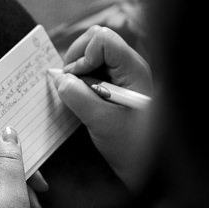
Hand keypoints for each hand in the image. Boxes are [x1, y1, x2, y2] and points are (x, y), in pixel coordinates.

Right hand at [51, 25, 153, 188]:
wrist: (150, 169)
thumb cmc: (133, 147)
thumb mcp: (101, 122)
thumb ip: (78, 97)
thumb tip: (58, 78)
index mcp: (133, 69)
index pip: (102, 39)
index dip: (83, 55)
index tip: (78, 81)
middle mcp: (129, 67)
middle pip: (95, 40)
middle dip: (76, 59)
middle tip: (70, 85)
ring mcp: (122, 76)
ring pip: (91, 55)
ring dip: (76, 72)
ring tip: (75, 96)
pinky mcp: (115, 87)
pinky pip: (92, 71)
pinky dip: (80, 81)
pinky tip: (80, 100)